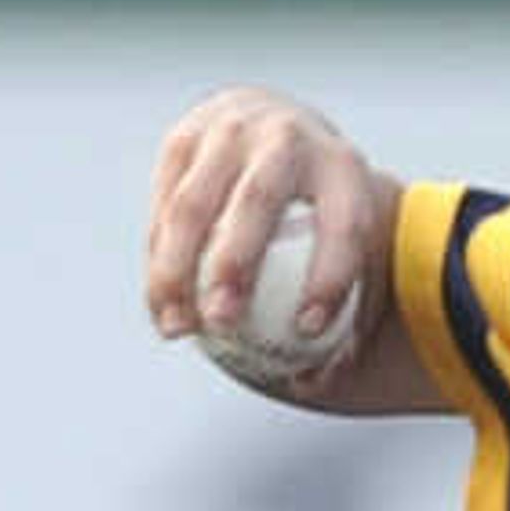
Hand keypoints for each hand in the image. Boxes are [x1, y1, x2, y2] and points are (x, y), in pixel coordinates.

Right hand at [143, 85, 384, 367]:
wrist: (280, 127)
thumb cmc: (324, 213)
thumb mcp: (352, 250)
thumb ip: (345, 316)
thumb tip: (311, 384)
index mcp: (342, 168)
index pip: (342, 225)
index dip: (327, 279)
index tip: (308, 333)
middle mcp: (286, 139)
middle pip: (259, 200)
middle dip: (235, 263)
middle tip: (221, 323)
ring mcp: (229, 131)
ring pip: (194, 203)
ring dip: (177, 268)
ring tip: (176, 328)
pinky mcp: (183, 138)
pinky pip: (164, 204)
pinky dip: (158, 257)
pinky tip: (161, 305)